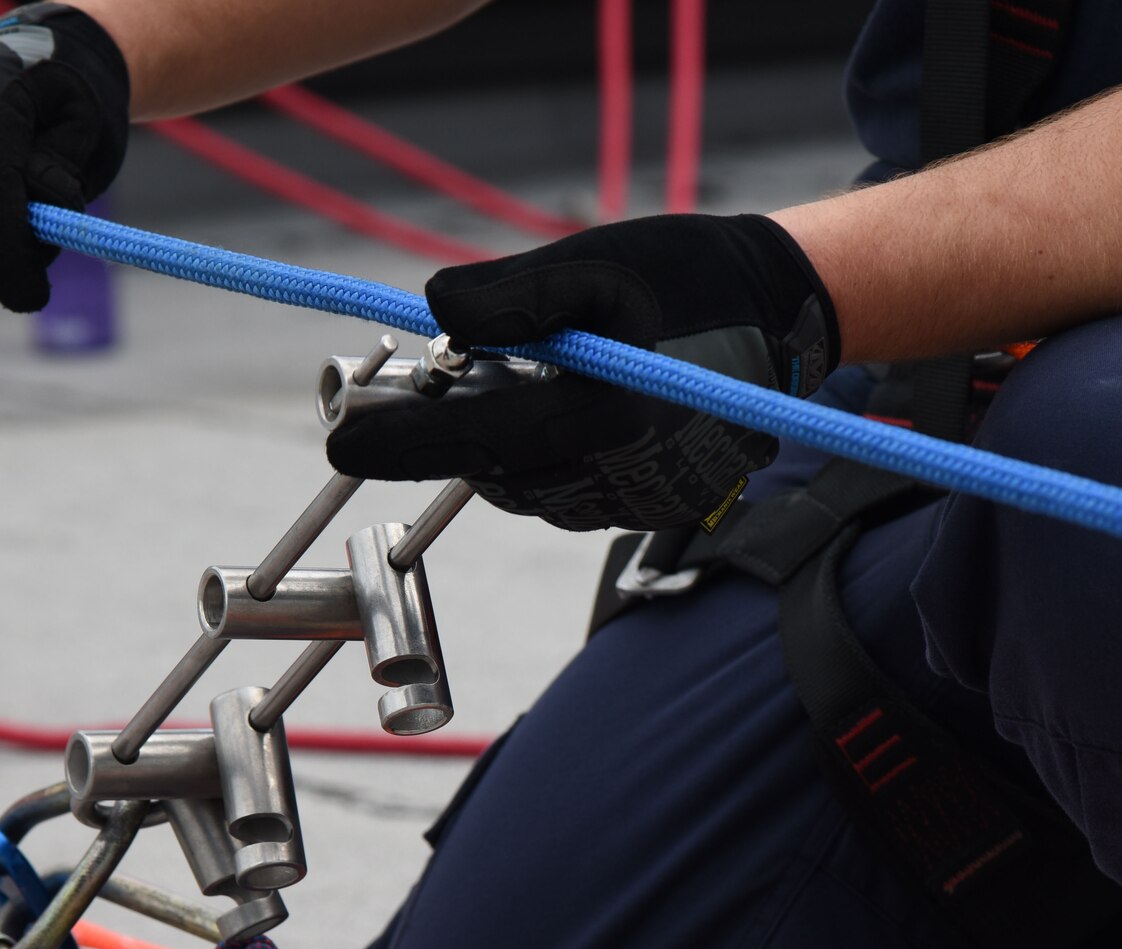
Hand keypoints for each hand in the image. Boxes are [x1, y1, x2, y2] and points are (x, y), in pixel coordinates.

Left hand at [326, 214, 837, 530]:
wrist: (782, 317)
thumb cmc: (687, 277)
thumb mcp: (598, 263)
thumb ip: (513, 293)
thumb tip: (433, 309)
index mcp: (607, 414)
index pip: (476, 438)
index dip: (401, 443)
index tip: (339, 443)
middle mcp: (622, 475)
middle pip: (495, 468)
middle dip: (455, 431)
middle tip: (436, 379)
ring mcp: (640, 503)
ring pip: (528, 488)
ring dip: (503, 444)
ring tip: (527, 381)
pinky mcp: (654, 511)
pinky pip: (569, 496)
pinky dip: (546, 460)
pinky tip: (569, 410)